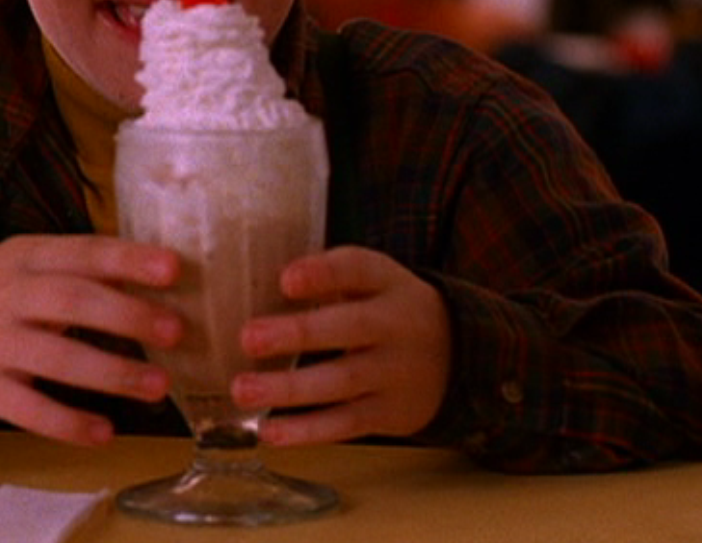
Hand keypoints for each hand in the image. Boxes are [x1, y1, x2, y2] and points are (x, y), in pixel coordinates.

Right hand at [0, 235, 181, 445]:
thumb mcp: (24, 266)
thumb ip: (80, 270)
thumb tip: (157, 273)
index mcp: (25, 256)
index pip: (83, 251)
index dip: (128, 259)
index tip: (174, 268)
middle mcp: (7, 294)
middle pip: (72, 299)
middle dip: (127, 315)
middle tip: (176, 331)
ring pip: (57, 357)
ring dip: (111, 372)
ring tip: (159, 387)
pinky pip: (29, 409)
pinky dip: (68, 423)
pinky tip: (105, 433)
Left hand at [231, 246, 450, 444]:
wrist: (458, 356)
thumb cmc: (389, 310)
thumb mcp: (375, 281)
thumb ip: (330, 276)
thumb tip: (257, 280)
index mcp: (388, 282)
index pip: (359, 269)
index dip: (323, 273)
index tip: (285, 280)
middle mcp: (396, 326)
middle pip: (350, 327)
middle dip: (299, 333)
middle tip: (248, 337)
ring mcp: (395, 373)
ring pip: (342, 381)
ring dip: (289, 388)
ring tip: (242, 389)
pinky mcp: (389, 414)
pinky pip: (346, 424)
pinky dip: (307, 431)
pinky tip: (268, 431)